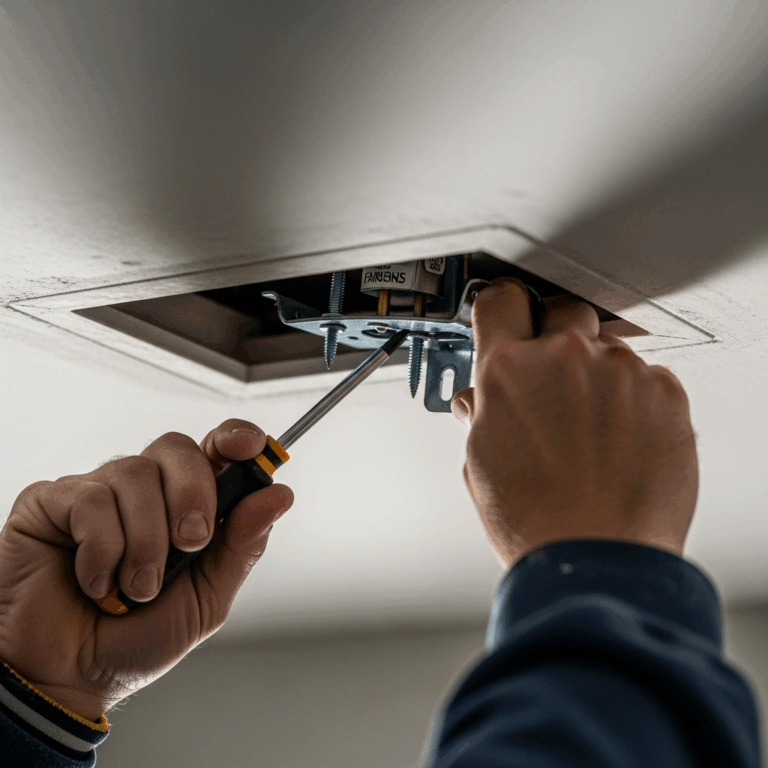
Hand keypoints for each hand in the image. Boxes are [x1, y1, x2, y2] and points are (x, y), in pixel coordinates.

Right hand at [0, 419, 293, 720]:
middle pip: (177, 448)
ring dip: (146, 540)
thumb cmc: (138, 637)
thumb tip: (279, 495)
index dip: (236, 437)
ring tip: (138, 588)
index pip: (215, 447)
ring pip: (134, 473)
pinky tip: (96, 583)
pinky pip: (89, 500)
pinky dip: (102, 550)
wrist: (70, 678)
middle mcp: (144, 489)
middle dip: (193, 494)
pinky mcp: (51, 502)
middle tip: (190, 543)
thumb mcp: (208, 597)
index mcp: (186, 503)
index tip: (250, 447)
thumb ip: (243, 545)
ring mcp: (97, 491)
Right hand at [451, 278, 698, 569]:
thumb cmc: (537, 522)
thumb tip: (480, 400)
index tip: (509, 317)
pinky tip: (621, 440)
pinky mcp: (665, 392)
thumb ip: (482, 414)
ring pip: (606, 347)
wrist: (598, 560)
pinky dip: (634, 399)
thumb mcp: (481, 463)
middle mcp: (564, 358)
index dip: (502, 310)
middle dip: (553, 338)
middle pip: (560, 311)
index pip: (500, 301)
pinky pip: (646, 376)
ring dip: (597, 374)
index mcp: (507, 371)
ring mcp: (619, 372)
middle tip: (553, 379)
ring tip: (592, 428)